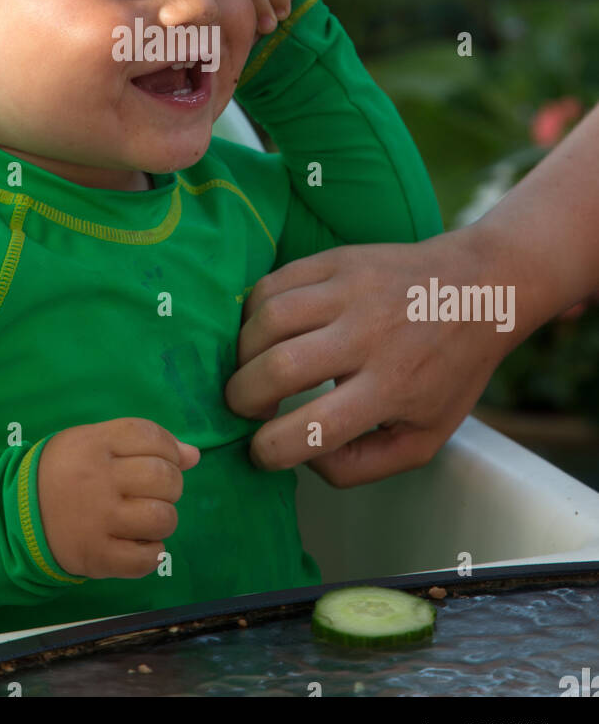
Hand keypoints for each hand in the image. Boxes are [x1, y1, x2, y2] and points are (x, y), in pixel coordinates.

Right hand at [37, 418, 199, 578]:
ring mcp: (97, 520)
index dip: (169, 448)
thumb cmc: (64, 473)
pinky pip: (147, 559)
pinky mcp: (96, 557)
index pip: (150, 436)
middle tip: (154, 492)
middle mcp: (97, 480)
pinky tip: (138, 544)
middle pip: (163, 477)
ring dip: (164, 519)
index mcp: (94, 444)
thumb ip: (142, 442)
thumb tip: (193, 455)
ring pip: (162, 518)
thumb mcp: (94, 443)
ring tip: (146, 519)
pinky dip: (152, 553)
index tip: (164, 460)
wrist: (16, 516)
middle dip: (171, 485)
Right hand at [223, 228, 519, 486]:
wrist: (481, 287)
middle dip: (242, 397)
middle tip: (244, 407)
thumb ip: (363, 464)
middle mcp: (370, 335)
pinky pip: (272, 282)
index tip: (261, 452)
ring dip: (241, 353)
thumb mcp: (426, 437)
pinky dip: (252, 312)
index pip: (314, 428)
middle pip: (278, 368)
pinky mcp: (337, 260)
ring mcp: (351, 290)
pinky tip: (262, 332)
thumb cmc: (450, 369)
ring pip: (268, 319)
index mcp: (394, 387)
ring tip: (251, 369)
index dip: (270, 450)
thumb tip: (303, 457)